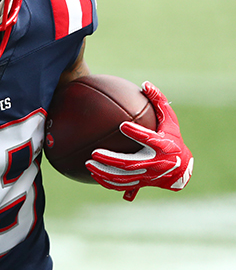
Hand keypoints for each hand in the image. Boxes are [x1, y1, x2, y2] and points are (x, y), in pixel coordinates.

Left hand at [86, 81, 192, 200]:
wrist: (181, 170)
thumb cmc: (173, 139)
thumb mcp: (170, 121)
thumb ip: (159, 102)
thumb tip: (145, 84)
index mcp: (163, 146)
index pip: (149, 139)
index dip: (136, 133)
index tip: (122, 125)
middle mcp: (155, 163)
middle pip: (130, 163)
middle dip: (111, 159)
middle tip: (94, 152)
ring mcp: (147, 176)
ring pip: (123, 177)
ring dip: (104, 172)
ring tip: (88, 164)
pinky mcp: (141, 183)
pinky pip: (122, 185)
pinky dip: (107, 182)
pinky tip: (93, 175)